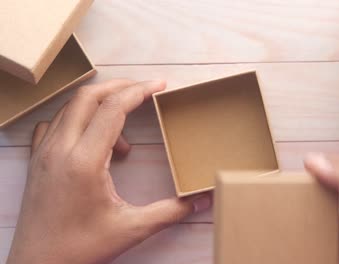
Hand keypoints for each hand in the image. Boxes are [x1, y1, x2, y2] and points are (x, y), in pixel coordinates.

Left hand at [7, 79, 211, 263]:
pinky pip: (55, 123)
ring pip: (70, 107)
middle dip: (120, 87)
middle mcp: (60, 148)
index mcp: (84, 161)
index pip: (112, 108)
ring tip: (124, 135)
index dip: (139, 91)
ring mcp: (44, 152)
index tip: (159, 86)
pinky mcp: (36, 160)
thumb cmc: (80, 248)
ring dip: (100, 106)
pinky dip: (77, 119)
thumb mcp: (131, 229)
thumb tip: (202, 201)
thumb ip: (170, 211)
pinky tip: (91, 140)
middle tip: (144, 91)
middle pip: (88, 96)